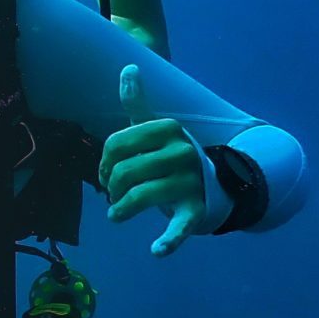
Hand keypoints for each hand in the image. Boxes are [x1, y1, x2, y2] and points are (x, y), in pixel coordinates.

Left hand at [100, 63, 207, 255]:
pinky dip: (168, 241)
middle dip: (110, 187)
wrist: (216, 185)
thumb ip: (139, 103)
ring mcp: (191, 181)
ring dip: (120, 210)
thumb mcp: (156, 129)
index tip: (106, 172)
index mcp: (168, 128)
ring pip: (139, 197)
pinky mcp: (196, 210)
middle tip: (113, 195)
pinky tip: (157, 250)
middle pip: (124, 172)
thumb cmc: (173, 157)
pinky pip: (179, 226)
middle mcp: (182, 152)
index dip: (103, 162)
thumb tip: (128, 67)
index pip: (114, 145)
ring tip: (117, 213)